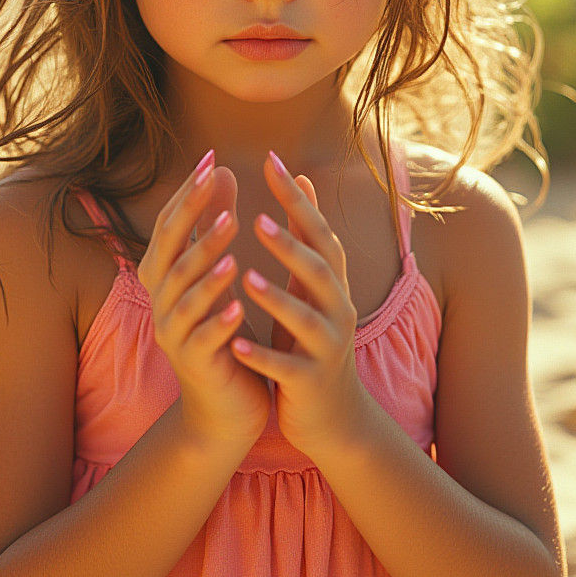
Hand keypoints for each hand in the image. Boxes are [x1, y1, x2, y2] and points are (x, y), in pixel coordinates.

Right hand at [137, 151, 270, 449]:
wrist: (223, 405)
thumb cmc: (221, 328)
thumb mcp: (216, 271)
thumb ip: (213, 225)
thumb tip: (219, 170)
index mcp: (166, 275)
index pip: (171, 224)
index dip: (188, 192)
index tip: (211, 158)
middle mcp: (162, 300)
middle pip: (170, 251)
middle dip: (192, 215)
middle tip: (215, 182)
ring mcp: (174, 333)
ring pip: (184, 293)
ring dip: (205, 263)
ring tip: (232, 238)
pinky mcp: (194, 364)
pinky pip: (203, 339)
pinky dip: (219, 320)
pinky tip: (239, 306)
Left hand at [229, 151, 370, 458]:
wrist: (335, 415)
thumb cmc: (313, 337)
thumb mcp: (311, 284)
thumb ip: (305, 234)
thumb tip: (300, 177)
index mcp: (332, 282)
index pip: (319, 231)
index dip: (297, 198)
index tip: (271, 162)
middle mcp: (338, 309)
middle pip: (320, 270)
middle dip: (290, 245)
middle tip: (257, 219)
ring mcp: (328, 347)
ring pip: (307, 319)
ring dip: (277, 298)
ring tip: (245, 277)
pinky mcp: (311, 382)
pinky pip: (287, 368)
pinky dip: (263, 357)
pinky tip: (237, 345)